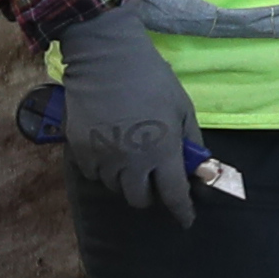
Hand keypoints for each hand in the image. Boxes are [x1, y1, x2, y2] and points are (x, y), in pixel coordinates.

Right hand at [53, 8, 200, 225]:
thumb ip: (191, 142)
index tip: (186, 219)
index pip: (173, 195)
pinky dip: (103, 168)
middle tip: (153, 178)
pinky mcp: (80, 149)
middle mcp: (131, 160)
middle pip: (139, 200)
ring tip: (130, 157)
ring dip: (125, 179)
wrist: (107, 57)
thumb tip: (198, 169)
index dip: (182, 211)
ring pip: (115, 187)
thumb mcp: (183, 107)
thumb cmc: (152, 79)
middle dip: (150, 194)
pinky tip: (109, 149)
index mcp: (162, 150)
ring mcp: (103, 156)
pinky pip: (93, 173)